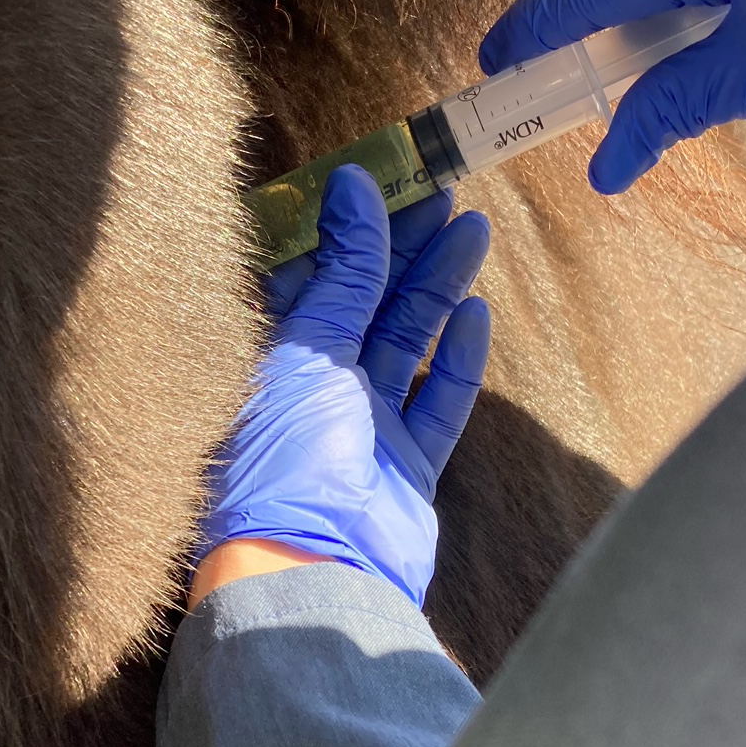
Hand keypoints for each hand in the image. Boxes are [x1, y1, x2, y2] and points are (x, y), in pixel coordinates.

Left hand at [192, 166, 490, 608]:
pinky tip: (476, 312)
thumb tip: (353, 187)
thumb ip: (342, 274)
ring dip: (438, 285)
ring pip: (407, 341)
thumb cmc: (286, 460)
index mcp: (269, 360)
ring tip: (472, 228)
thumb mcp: (309, 351)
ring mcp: (362, 431)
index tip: (382, 177)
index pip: (312, 278)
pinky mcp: (405, 469)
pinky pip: (437, 401)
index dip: (347, 229)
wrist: (315, 570)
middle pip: (367, 302)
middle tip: (443, 187)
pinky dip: (457, 359)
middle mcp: (313, 391)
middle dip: (404, 246)